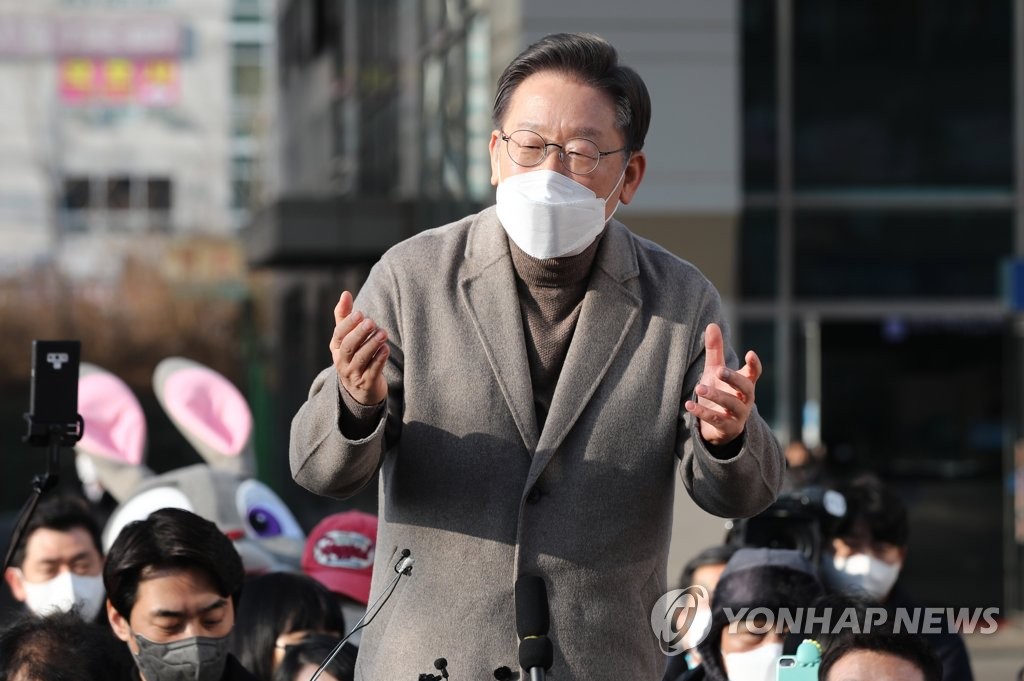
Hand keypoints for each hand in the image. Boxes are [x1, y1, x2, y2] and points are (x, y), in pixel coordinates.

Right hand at [330, 291, 388, 405]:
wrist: (360, 389)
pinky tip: (386, 349)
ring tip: (383, 333)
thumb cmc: (354, 355)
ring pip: (361, 359)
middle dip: (359, 334)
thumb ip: (344, 315)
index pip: (339, 335)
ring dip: (372, 345)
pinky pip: (373, 371)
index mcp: (336, 348)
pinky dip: (379, 360)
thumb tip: (345, 293)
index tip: (359, 313)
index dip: (348, 324)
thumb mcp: (346, 337)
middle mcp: (342, 361)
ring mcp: (354, 374)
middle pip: (349, 347)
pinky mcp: (367, 383)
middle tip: (371, 322)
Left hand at [684, 323, 760, 445]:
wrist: (719, 427)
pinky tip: (689, 404)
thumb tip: (712, 324)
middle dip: (733, 379)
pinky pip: (716, 420)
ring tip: (699, 388)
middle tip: (719, 370)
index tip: (750, 353)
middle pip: (746, 388)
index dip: (754, 364)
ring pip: (731, 405)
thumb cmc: (720, 392)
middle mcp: (745, 399)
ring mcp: (738, 415)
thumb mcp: (716, 371)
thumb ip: (716, 351)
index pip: (754, 373)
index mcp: (745, 384)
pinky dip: (702, 412)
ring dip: (716, 396)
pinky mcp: (727, 428)